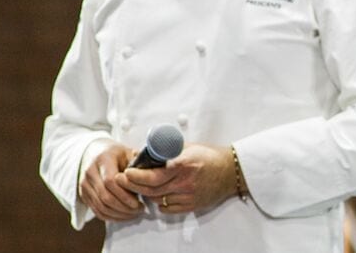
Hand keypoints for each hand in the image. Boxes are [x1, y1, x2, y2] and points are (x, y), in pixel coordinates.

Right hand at [79, 142, 142, 221]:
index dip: (125, 195)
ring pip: (100, 206)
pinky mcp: (83, 195)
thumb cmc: (116, 153)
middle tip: (139, 210)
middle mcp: (90, 172)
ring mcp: (84, 185)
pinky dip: (110, 216)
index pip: (110, 182)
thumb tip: (151, 176)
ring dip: (118, 214)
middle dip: (124, 207)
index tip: (139, 202)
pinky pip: (96, 210)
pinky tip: (123, 216)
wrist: (94, 152)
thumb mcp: (128, 152)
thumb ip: (138, 164)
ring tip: (134, 214)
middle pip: (105, 197)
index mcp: (103, 159)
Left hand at [118, 143, 236, 213]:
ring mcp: (188, 196)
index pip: (153, 176)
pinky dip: (159, 202)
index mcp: (184, 165)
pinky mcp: (191, 205)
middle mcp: (185, 182)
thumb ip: (166, 150)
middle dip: (134, 184)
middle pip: (151, 189)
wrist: (230, 171)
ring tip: (142, 184)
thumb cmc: (209, 156)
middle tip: (124, 179)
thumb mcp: (188, 147)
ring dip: (146, 192)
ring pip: (157, 199)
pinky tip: (159, 194)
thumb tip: (143, 153)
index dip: (137, 176)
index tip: (127, 172)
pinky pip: (167, 208)